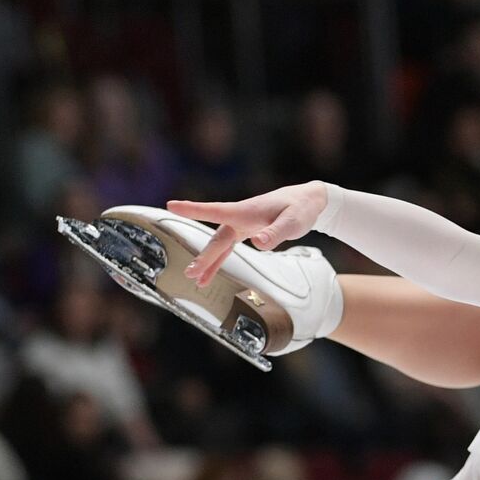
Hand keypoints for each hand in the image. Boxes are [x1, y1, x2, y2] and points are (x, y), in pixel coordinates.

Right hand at [168, 181, 327, 286]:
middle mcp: (239, 217)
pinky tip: (208, 275)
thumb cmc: (299, 209)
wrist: (307, 201)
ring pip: (219, 245)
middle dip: (203, 255)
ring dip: (207, 261)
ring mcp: (241, 225)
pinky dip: (217, 261)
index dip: (194, 209)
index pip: (216, 210)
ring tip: (194, 279)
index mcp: (246, 211)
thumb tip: (258, 243)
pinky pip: (226, 248)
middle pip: (217, 238)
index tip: (171, 205)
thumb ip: (275, 233)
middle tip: (190, 271)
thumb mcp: (292, 221)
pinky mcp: (245, 232)